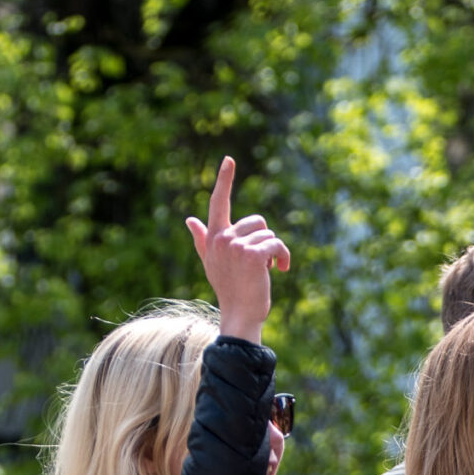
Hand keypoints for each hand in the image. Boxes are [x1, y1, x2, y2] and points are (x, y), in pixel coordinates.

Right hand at [184, 157, 289, 345]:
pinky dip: (284, 257)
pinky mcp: (253, 254)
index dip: (224, 180)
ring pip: (269, 235)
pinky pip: (277, 244)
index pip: (218, 202)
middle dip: (264, 240)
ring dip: (275, 252)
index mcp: (214, 237)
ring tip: (267, 271)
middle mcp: (222, 238)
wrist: (239, 315)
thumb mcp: (212, 262)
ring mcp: (236, 246)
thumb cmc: (229, 290)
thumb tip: (189, 219)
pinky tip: (281, 270)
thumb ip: (202, 239)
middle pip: (257, 221)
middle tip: (260, 264)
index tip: (229, 159)